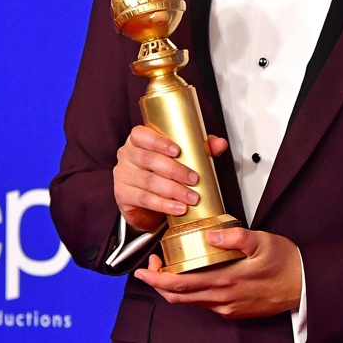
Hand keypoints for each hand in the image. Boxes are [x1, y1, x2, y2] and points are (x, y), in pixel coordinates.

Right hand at [113, 126, 228, 233]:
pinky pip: (144, 199)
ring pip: (148, 182)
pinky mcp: (122, 195)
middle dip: (175, 170)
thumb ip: (200, 147)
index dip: (159, 142)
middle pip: (149, 160)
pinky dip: (164, 205)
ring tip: (192, 197)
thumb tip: (220, 143)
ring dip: (173, 190)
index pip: (141, 135)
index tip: (178, 151)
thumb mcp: (180, 156)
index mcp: (138, 139)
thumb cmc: (162, 170)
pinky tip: (179, 208)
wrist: (144, 199)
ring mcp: (122, 175)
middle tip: (195, 179)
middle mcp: (126, 155)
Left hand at [135, 227, 301, 318]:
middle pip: (179, 297)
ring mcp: (228, 307)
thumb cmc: (286, 263)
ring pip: (191, 301)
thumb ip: (236, 237)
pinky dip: (193, 290)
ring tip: (171, 266)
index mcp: (226, 281)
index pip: (180, 284)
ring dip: (175, 286)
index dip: (157, 278)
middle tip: (152, 265)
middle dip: (159, 282)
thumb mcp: (263, 241)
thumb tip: (213, 233)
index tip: (144, 269)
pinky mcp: (234, 310)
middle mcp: (223, 299)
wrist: (305, 286)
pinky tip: (196, 275)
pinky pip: (205, 303)